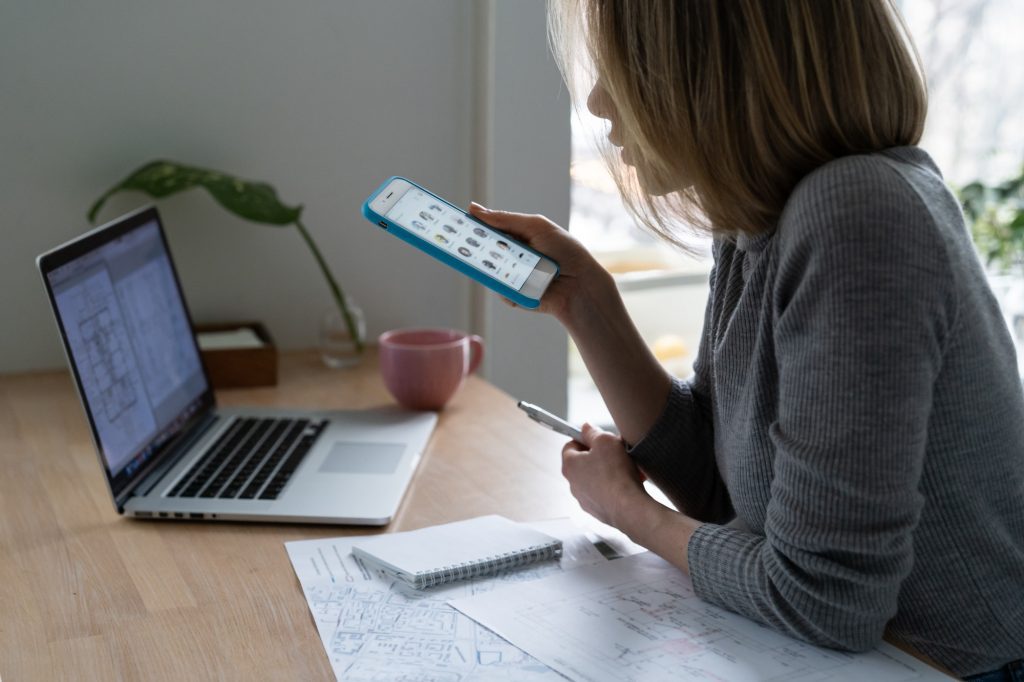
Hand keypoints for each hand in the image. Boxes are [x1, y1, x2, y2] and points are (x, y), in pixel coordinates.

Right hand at [468, 202, 613, 323]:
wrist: (581, 284)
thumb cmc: (564, 251)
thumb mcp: (535, 226)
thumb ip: (505, 219)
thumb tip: (473, 209)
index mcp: (515, 236)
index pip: (487, 229)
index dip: (470, 226)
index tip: (452, 223)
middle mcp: (511, 255)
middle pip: (482, 251)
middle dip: (472, 247)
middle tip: (459, 242)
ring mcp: (511, 275)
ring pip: (488, 272)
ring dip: (491, 267)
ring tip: (506, 263)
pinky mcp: (514, 295)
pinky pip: (500, 290)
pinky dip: (508, 287)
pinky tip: (523, 285)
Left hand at [561, 423, 649, 529]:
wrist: (628, 507)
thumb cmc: (615, 474)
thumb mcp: (605, 441)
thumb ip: (593, 432)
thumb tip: (585, 428)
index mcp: (569, 465)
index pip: (570, 445)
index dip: (585, 438)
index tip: (598, 437)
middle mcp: (573, 483)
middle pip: (585, 461)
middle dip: (602, 454)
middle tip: (617, 451)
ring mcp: (585, 499)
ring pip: (597, 477)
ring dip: (611, 470)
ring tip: (629, 467)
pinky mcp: (598, 510)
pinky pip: (606, 492)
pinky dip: (616, 486)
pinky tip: (630, 482)